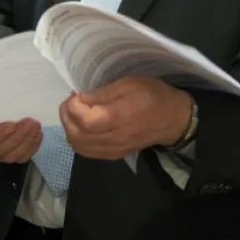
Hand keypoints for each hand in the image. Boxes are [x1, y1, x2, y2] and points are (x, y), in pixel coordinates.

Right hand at [0, 118, 42, 163]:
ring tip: (36, 127)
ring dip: (26, 142)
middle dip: (18, 136)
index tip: (12, 125)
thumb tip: (1, 90)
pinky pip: (21, 157)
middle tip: (31, 122)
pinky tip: (38, 135)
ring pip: (11, 155)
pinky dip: (31, 148)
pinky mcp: (11, 153)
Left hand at [60, 77, 192, 160]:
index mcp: (121, 117)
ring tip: (74, 113)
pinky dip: (77, 139)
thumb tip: (80, 98)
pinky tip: (81, 127)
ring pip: (78, 146)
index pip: (86, 120)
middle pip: (77, 135)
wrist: (172, 119)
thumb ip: (103, 93)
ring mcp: (114, 150)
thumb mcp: (130, 83)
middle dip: (67, 116)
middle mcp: (116, 138)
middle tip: (71, 102)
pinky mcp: (113, 156)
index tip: (75, 94)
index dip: (73, 107)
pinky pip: (86, 152)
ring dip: (69, 128)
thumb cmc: (153, 95)